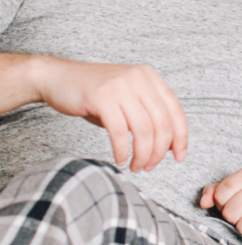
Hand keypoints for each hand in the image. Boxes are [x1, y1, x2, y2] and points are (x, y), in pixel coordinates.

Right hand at [32, 57, 187, 171]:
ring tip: (136, 167)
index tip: (179, 157)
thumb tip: (169, 146)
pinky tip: (120, 159)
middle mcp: (139, 78)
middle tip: (150, 166)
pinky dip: (122, 150)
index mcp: (150, 77)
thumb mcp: (128, 102)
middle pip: (162, 123)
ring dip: (142, 154)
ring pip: (144, 129)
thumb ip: (148, 118)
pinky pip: (119, 132)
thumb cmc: (94, 95)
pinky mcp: (102, 96)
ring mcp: (121, 85)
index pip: (176, 111)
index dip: (181, 137)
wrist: (57, 78)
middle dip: (160, 151)